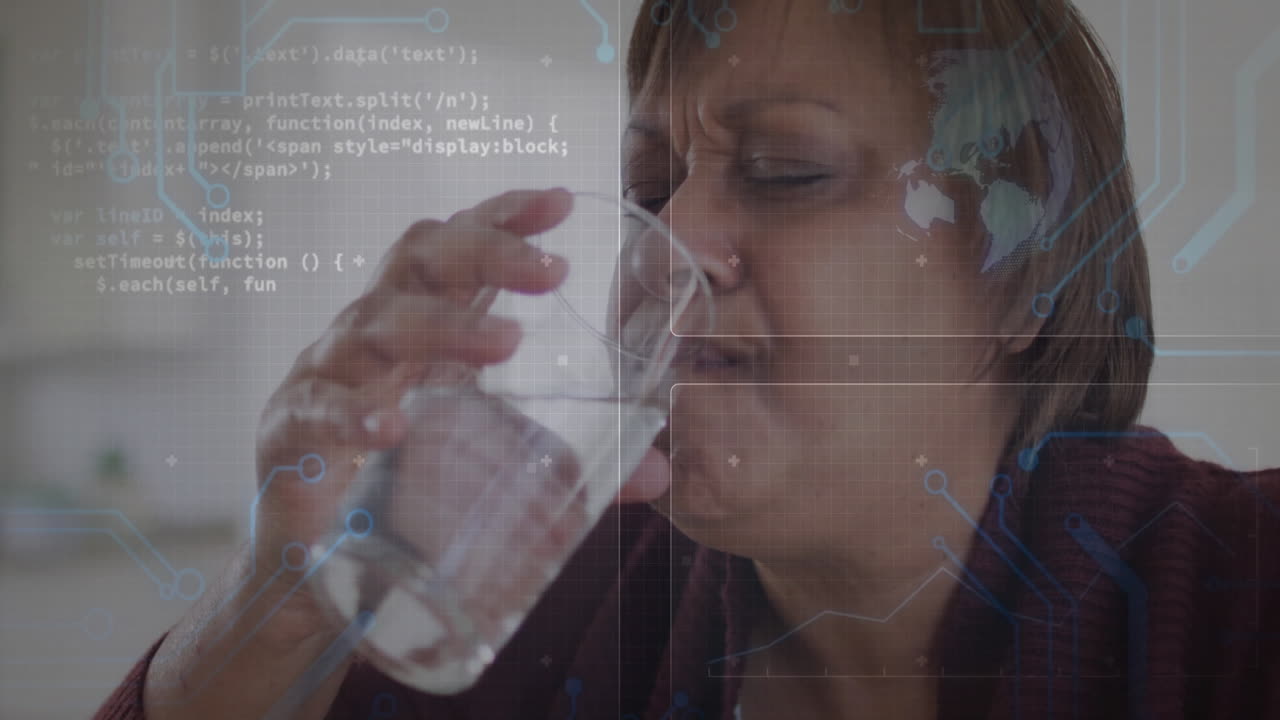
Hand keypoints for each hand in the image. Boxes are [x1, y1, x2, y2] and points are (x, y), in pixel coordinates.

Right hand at [250, 188, 574, 639]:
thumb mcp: (490, 465)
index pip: (457, 247)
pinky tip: (391, 425)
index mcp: (422, 330)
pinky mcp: (287, 436)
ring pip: (374, 323)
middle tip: (553, 272)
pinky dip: (352, 413)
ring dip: (442, 326)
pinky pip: (313, 410)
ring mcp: (326, 379)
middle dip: (485, 251)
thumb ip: (571, 466)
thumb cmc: (402, 489)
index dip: (502, 216)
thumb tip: (660, 475)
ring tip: (507, 344)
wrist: (317, 568)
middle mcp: (372, 337)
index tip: (561, 201)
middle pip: (418, 261)